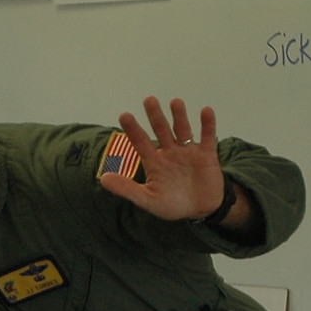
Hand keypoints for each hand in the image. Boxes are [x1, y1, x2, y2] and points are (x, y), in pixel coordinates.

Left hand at [100, 96, 227, 221]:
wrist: (199, 211)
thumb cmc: (171, 204)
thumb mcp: (147, 199)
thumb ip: (126, 189)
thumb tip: (103, 178)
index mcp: (154, 161)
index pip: (140, 142)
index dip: (133, 129)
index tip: (124, 115)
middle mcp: (169, 152)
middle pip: (161, 130)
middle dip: (155, 116)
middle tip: (149, 100)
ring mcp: (188, 151)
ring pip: (182, 129)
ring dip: (179, 116)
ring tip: (175, 102)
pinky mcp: (206, 154)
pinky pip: (207, 137)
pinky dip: (207, 124)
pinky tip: (205, 111)